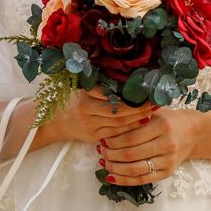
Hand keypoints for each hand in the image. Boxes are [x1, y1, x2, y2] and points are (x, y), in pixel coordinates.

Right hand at [38, 85, 156, 143]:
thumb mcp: (82, 88)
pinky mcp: (94, 137)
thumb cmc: (73, 100)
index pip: (111, 96)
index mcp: (84, 96)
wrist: (55, 122)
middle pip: (118, 112)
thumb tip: (126, 74)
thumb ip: (99, 84)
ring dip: (138, 120)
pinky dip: (130, 129)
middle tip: (155, 103)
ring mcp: (90, 126)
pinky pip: (116, 134)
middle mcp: (86, 112)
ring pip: (119, 125)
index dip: (129, 96)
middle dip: (138, 109)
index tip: (146, 91)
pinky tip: (142, 124)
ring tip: (152, 112)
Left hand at [97, 107, 199, 185]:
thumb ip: (136, 116)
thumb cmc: (170, 120)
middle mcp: (167, 144)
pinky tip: (112, 176)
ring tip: (104, 162)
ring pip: (135, 169)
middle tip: (101, 151)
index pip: (132, 137)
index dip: (114, 140)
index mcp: (163, 126)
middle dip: (111, 154)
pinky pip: (142, 180)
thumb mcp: (156, 112)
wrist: (194, 133)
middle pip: (131, 154)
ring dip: (115, 168)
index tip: (103, 139)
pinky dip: (124, 180)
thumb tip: (109, 123)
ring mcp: (168, 160)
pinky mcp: (167, 172)